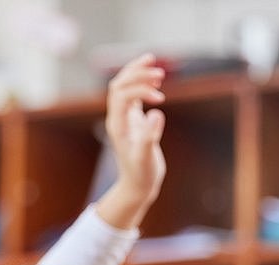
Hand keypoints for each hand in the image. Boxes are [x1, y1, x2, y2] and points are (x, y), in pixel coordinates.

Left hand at [105, 53, 166, 209]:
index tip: (161, 97)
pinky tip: (157, 83)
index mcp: (117, 124)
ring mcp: (124, 118)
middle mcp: (117, 118)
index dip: (140, 88)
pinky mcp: (133, 121)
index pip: (122, 94)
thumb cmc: (142, 174)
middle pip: (119, 85)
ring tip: (155, 64)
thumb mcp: (146, 158)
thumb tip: (157, 112)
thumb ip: (150, 136)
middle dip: (137, 74)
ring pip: (124, 87)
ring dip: (137, 74)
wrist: (138, 186)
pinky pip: (133, 96)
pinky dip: (142, 85)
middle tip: (160, 72)